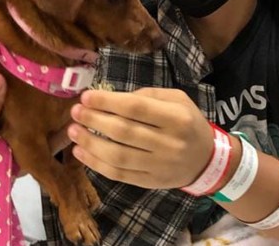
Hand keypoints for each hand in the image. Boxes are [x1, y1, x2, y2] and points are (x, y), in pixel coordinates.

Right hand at [0, 73, 73, 192]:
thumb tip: (0, 76)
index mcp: (25, 159)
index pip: (57, 140)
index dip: (67, 121)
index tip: (77, 99)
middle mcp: (22, 152)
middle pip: (47, 129)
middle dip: (55, 110)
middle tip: (67, 84)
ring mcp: (10, 143)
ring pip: (33, 124)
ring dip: (40, 107)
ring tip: (52, 82)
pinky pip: (17, 119)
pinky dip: (22, 107)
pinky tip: (25, 89)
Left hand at [68, 88, 213, 188]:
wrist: (206, 160)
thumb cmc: (187, 123)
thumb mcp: (177, 100)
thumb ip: (147, 96)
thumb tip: (112, 98)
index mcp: (177, 118)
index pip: (136, 108)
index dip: (108, 102)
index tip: (86, 96)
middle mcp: (169, 143)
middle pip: (124, 132)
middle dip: (94, 120)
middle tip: (75, 112)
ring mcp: (159, 166)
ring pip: (118, 156)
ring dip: (90, 143)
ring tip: (72, 131)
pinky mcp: (149, 182)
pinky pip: (118, 174)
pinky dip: (96, 163)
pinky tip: (80, 152)